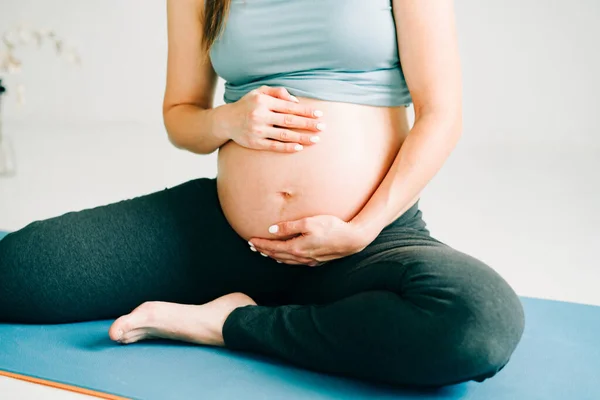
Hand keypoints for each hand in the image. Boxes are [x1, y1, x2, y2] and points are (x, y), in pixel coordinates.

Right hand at [219, 85, 324, 152]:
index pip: (289, 106)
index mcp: (263, 101)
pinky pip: (274, 146)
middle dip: (308, 124)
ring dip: (302, 137)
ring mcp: (257, 130)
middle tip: (322, 127)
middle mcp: (260, 115)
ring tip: (316, 139)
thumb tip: (296, 101)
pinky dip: (288, 147)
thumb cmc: (247, 105)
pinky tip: (299, 148)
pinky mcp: (255, 143)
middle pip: (289, 121)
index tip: (319, 114)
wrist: (226, 121)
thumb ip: (278, 92)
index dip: (306, 111)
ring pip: (284, 135)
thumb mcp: (259, 92)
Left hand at [248, 215, 371, 265]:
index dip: (260, 244)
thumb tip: (272, 230)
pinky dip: (286, 259)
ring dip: (273, 256)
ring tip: (265, 252)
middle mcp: (301, 257)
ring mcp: (309, 260)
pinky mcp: (316, 260)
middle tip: (252, 246)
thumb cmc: (332, 227)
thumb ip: (289, 226)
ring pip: (286, 260)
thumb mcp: (309, 222)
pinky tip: (285, 257)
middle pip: (277, 255)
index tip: (250, 240)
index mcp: (297, 248)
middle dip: (264, 251)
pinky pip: (295, 262)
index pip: (273, 248)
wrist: (352, 239)